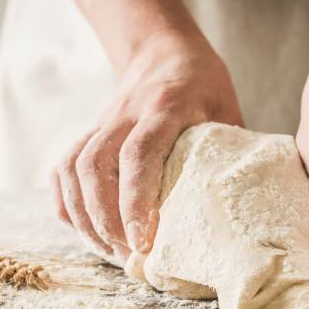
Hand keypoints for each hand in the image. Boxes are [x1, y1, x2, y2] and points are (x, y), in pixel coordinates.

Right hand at [53, 33, 242, 264]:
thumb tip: (245, 211)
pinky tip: (86, 231)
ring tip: (111, 252)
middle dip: (105, 219)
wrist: (164, 52)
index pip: (139, 154)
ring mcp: (102, 123)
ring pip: (72, 169)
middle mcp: (125, 113)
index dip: (135, 200)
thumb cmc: (204, 87)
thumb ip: (230, 154)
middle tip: (129, 256)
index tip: (143, 241)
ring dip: (85, 218)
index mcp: (166, 106)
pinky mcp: (89, 134)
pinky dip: (67, 204)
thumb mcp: (228, 112)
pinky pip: (62, 170)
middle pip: (94, 165)